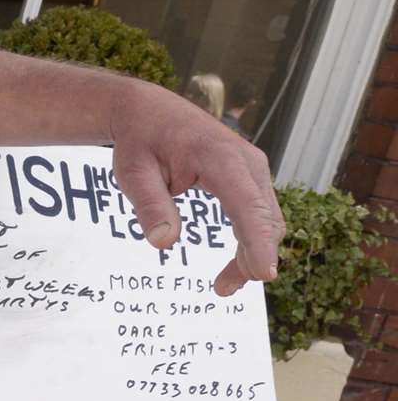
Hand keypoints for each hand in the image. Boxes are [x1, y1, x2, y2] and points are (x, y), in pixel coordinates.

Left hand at [108, 79, 284, 296]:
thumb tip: (163, 242)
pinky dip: (252, 238)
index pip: (247, 206)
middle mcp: (246, 161)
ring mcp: (253, 167)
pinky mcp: (251, 175)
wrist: (148, 111)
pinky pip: (260, 212)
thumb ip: (150, 205)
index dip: (258, 243)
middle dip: (252, 259)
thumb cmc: (139, 141)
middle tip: (222, 289)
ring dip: (253, 253)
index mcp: (219, 158)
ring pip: (267, 220)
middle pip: (265, 221)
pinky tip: (237, 261)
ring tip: (225, 284)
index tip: (265, 275)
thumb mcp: (132, 173)